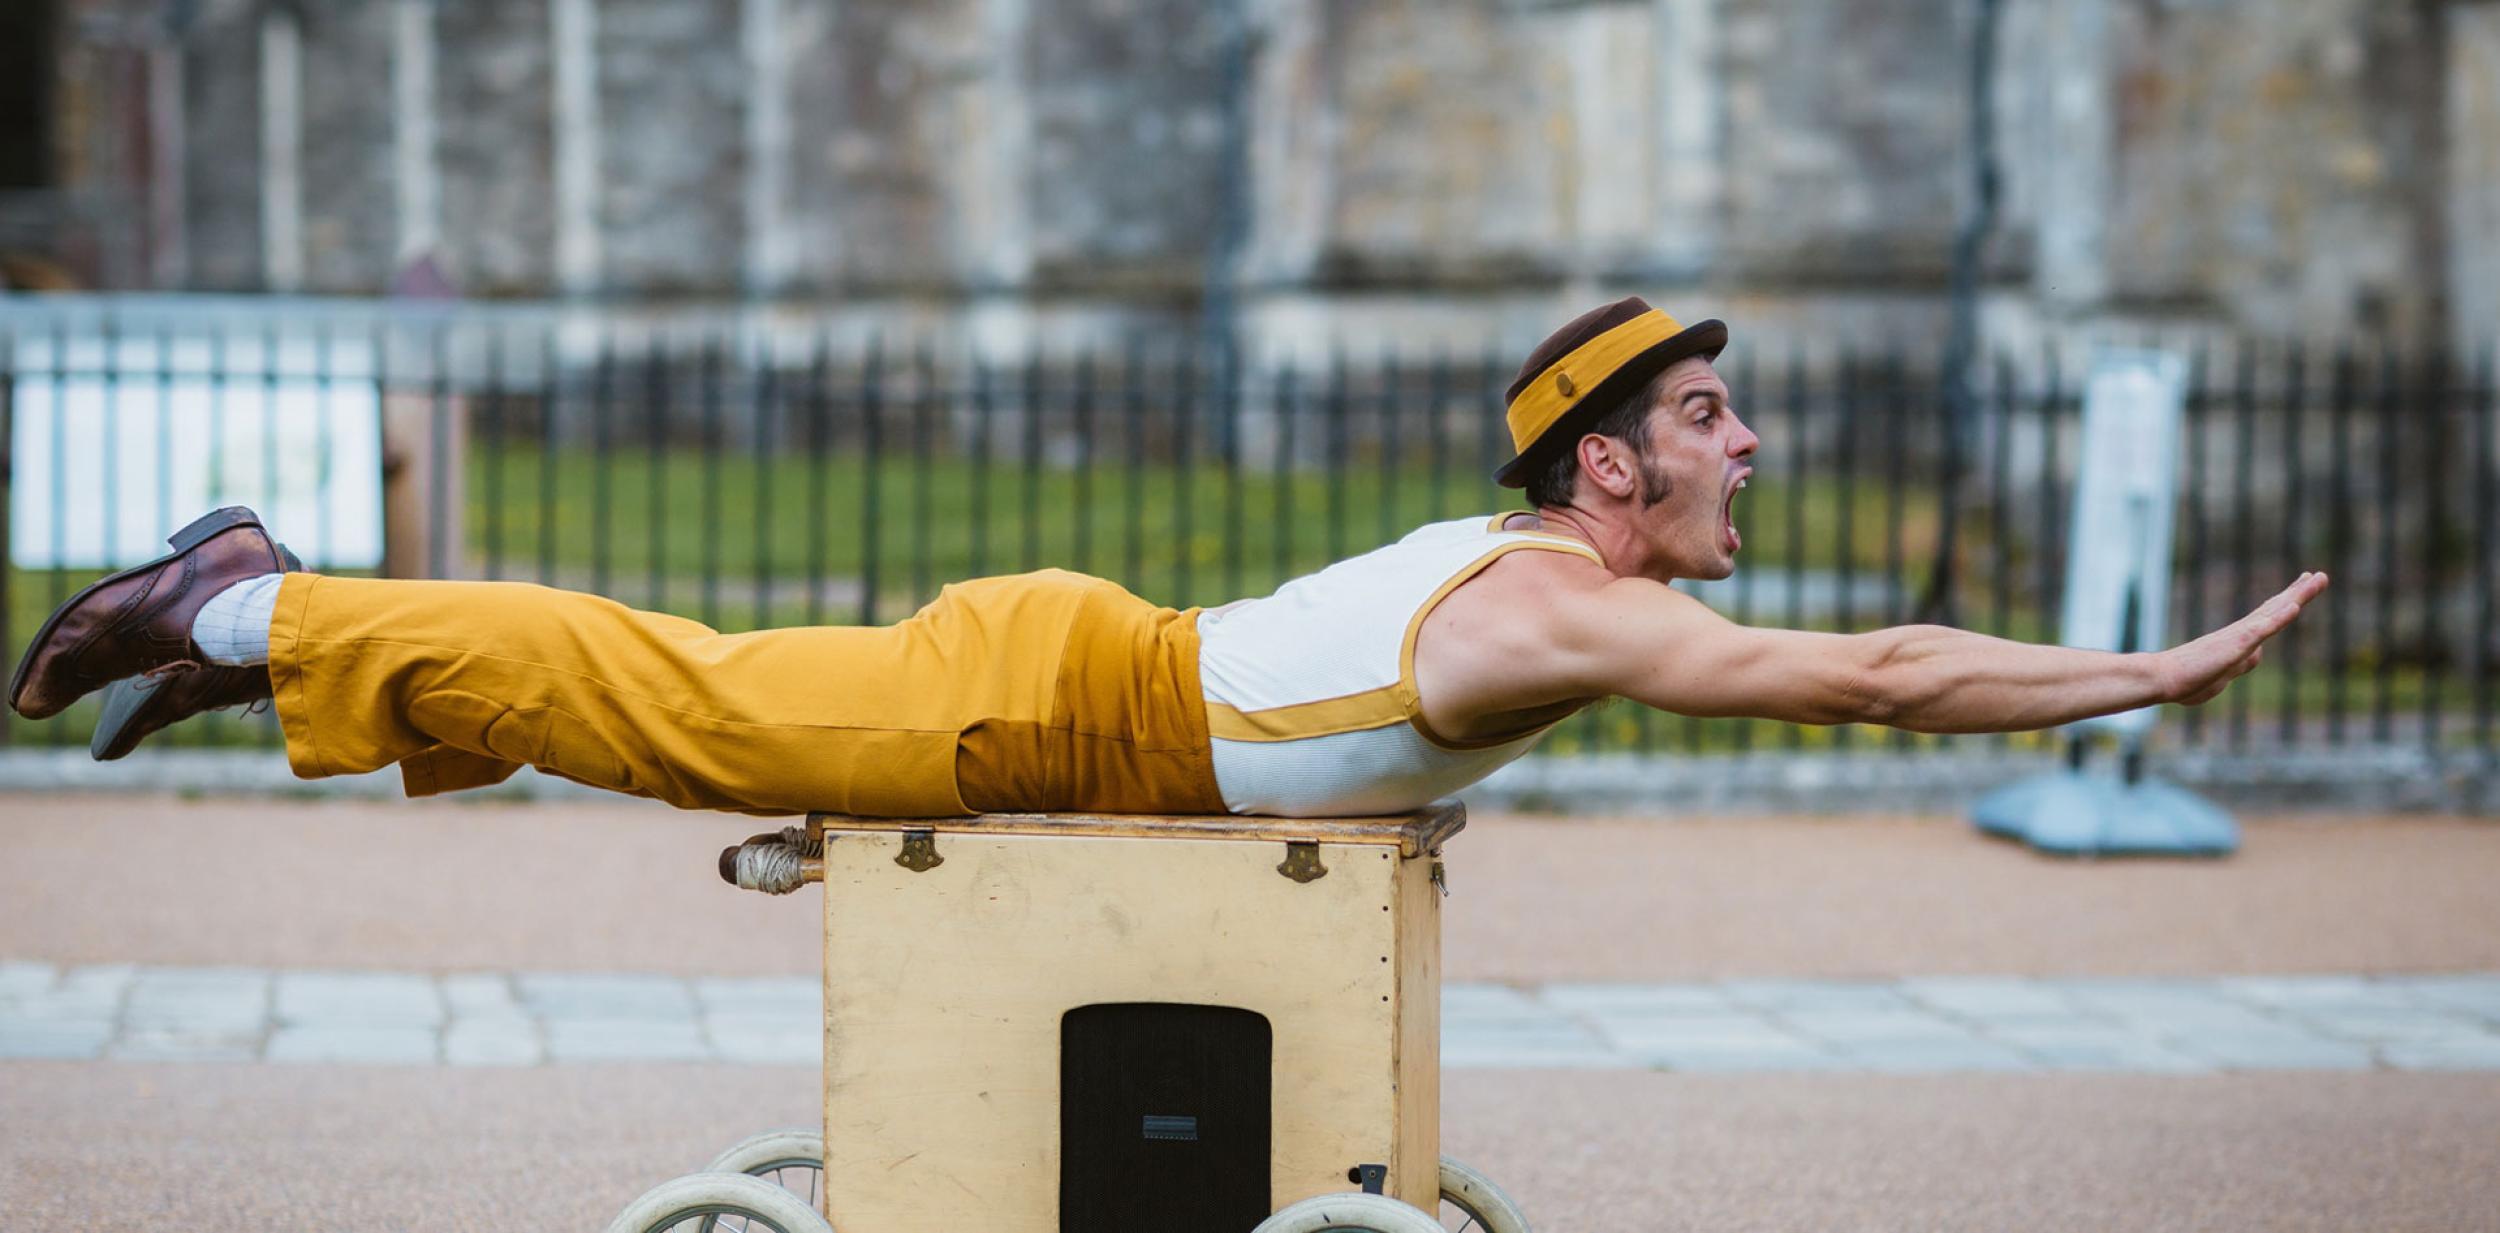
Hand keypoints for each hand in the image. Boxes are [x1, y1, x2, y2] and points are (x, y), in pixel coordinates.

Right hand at [2159, 573, 2329, 706]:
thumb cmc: (2183, 681)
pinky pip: (2262, 629)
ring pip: (2274, 612)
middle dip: (2297, 592)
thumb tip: (2257, 655)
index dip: (2283, 604)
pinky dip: (2279, 618)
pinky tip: (2295, 607)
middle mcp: (2240, 633)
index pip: (2266, 618)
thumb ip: (2241, 665)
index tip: (2297, 595)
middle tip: (2317, 576)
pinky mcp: (2235, 644)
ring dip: (2298, 596)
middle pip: (2275, 608)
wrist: (2161, 679)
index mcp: (2237, 641)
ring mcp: (2239, 637)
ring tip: (2318, 579)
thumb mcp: (2220, 677)